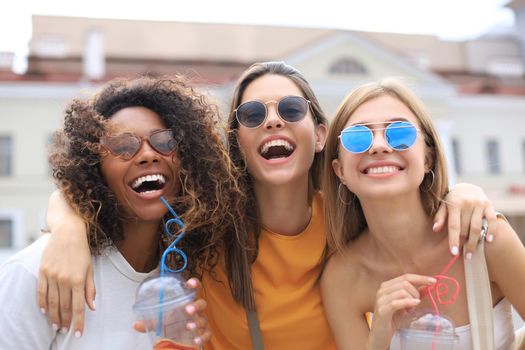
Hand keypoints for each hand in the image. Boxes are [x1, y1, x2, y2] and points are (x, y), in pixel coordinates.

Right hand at [37, 190, 93, 337]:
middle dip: (65, 321)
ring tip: (56, 325)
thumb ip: (90, 288)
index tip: (79, 333)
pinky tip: (44, 311)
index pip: (78, 307)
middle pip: (63, 306)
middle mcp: (64, 279)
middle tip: (66, 330)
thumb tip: (92, 307)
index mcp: (78, 279)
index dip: (79, 322)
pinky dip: (42, 303)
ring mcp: (52, 275)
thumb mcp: (90, 269)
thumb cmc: (82, 251)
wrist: (68, 232)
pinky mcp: (43, 271)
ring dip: (53, 316)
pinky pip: (41, 291)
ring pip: (51, 302)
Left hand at [134, 278, 210, 346]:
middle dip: (196, 306)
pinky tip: (195, 340)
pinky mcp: (204, 333)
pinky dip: (202, 337)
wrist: (180, 340)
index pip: (195, 289)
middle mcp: (197, 311)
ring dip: (197, 323)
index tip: (189, 283)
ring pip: (204, 319)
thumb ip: (150, 323)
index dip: (195, 284)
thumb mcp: (161, 323)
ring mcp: (202, 322)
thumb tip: (135, 325)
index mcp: (188, 302)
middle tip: (187, 309)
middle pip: (202, 303)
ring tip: (189, 327)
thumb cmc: (173, 326)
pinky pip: (207, 334)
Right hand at [369, 274, 435, 348]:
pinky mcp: (382, 310)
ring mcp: (381, 299)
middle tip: (416, 304)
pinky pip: (396, 303)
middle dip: (416, 293)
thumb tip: (429, 286)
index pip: (406, 276)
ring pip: (402, 292)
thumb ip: (416, 295)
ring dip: (411, 301)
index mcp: (388, 286)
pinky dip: (407, 303)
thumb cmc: (394, 319)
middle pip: (405, 283)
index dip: (421, 278)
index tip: (434, 281)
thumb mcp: (407, 306)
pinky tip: (414, 305)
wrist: (380, 334)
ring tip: (409, 310)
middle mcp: (382, 290)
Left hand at [433, 183, 496, 256]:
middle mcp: (467, 203)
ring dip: (475, 242)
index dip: (453, 239)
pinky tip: (489, 240)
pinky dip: (492, 230)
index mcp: (454, 204)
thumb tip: (435, 229)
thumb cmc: (452, 201)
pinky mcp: (489, 204)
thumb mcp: (443, 206)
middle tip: (464, 256)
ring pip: (478, 226)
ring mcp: (479, 203)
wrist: (467, 187)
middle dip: (465, 243)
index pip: (454, 225)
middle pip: (466, 228)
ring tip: (472, 254)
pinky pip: (492, 219)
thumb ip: (439, 217)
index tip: (453, 253)